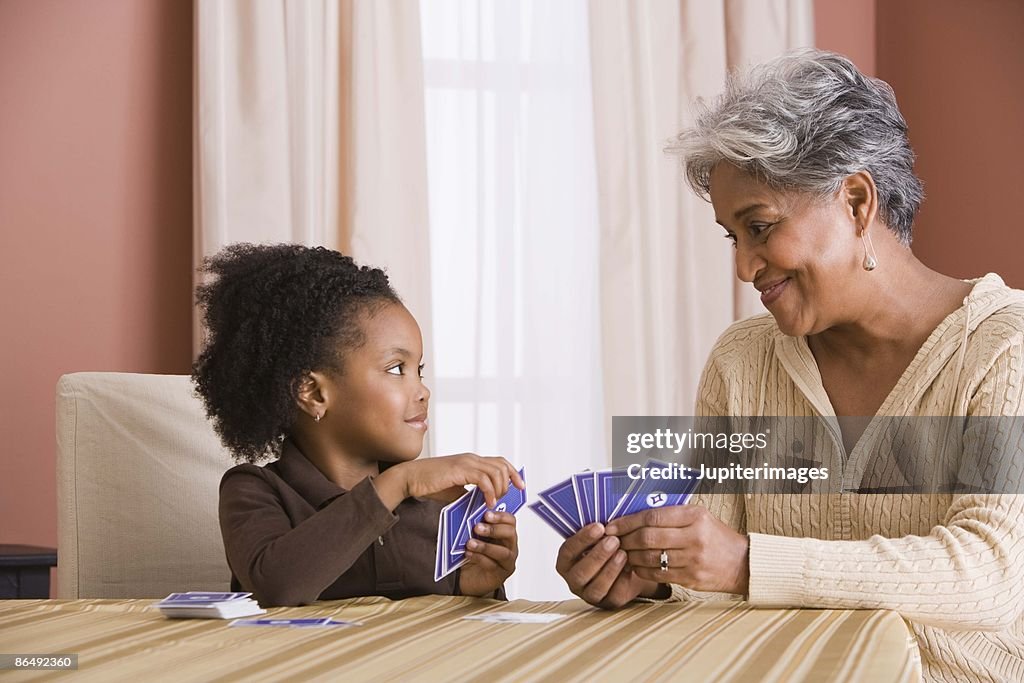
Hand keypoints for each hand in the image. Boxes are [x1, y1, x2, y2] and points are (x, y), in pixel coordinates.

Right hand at [375, 453, 523, 509]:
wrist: (410, 478)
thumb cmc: (430, 485)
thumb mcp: (456, 491)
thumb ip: (470, 494)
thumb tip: (484, 503)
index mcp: (471, 461)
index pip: (499, 462)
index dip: (512, 472)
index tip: (520, 485)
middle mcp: (471, 458)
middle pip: (502, 464)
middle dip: (511, 480)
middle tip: (508, 496)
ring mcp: (466, 462)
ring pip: (495, 471)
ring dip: (499, 488)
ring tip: (494, 502)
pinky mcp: (460, 469)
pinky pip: (483, 479)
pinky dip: (489, 491)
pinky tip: (487, 503)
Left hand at [458, 511, 517, 596]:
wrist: (469, 578)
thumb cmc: (474, 554)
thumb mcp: (475, 537)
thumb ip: (477, 527)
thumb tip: (469, 515)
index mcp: (505, 533)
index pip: (510, 521)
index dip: (500, 516)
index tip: (486, 514)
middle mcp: (509, 546)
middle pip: (510, 534)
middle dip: (493, 529)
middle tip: (477, 527)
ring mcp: (506, 562)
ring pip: (503, 552)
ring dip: (485, 546)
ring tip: (470, 543)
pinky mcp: (500, 575)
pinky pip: (492, 565)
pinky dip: (479, 558)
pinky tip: (468, 554)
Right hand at [555, 523, 665, 608]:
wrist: (628, 565)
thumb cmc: (609, 547)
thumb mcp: (601, 537)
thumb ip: (598, 530)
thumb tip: (606, 516)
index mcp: (566, 561)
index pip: (568, 551)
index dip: (582, 539)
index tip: (598, 527)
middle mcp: (574, 579)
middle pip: (580, 573)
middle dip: (597, 555)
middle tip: (613, 540)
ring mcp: (590, 594)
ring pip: (596, 587)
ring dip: (610, 569)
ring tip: (623, 553)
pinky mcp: (608, 602)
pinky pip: (613, 595)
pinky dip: (622, 580)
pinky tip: (629, 567)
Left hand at [605, 506, 748, 594]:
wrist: (742, 563)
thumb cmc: (716, 537)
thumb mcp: (699, 516)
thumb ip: (671, 514)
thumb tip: (634, 515)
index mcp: (695, 516)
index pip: (652, 516)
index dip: (627, 521)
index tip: (613, 524)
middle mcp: (695, 536)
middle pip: (647, 537)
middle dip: (625, 539)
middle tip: (613, 540)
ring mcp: (693, 559)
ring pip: (649, 557)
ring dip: (630, 555)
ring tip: (622, 552)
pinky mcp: (692, 579)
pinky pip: (658, 574)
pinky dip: (641, 570)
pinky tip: (635, 565)